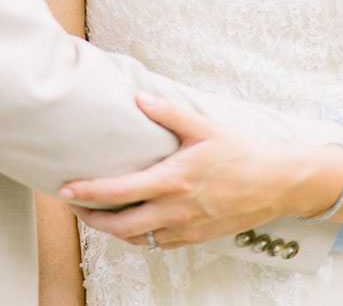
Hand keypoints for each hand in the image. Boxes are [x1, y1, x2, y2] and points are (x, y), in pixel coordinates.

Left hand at [59, 93, 342, 249]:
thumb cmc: (241, 152)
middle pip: (120, 225)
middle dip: (91, 218)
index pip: (120, 191)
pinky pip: (158, 245)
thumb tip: (138, 97)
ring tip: (95, 214)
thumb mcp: (203, 126)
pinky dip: (137, 237)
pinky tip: (131, 223)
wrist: (276, 183)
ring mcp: (186, 229)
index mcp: (174, 180)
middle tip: (72, 206)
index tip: (65, 190)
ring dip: (111, 230)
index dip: (89, 193)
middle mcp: (176, 210)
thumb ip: (167, 113)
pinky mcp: (196, 238)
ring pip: (137, 239)